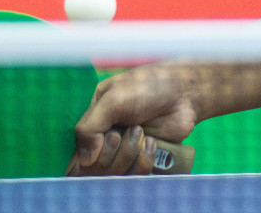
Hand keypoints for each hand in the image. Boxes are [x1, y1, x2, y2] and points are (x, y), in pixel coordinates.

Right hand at [68, 64, 198, 175]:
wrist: (184, 92)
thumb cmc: (147, 87)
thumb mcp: (111, 99)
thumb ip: (88, 127)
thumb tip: (85, 161)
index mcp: (92, 120)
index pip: (76, 151)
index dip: (86, 154)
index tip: (103, 140)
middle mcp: (105, 138)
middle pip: (93, 167)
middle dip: (110, 151)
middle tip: (124, 131)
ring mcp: (124, 150)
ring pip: (114, 173)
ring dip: (128, 153)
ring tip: (140, 131)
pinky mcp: (143, 159)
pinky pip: (136, 174)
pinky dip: (144, 159)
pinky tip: (152, 141)